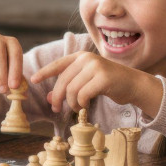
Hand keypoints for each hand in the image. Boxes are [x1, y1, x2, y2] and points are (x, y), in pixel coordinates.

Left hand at [31, 52, 163, 115]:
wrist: (133, 84)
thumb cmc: (108, 84)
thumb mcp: (86, 82)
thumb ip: (69, 86)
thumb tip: (50, 98)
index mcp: (80, 57)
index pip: (58, 64)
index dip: (44, 72)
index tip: (32, 79)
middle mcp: (86, 59)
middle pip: (63, 81)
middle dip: (58, 97)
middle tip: (57, 109)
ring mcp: (95, 67)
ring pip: (72, 90)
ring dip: (72, 103)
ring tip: (77, 107)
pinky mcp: (103, 78)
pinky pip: (83, 95)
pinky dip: (81, 104)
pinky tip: (86, 106)